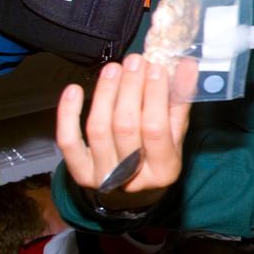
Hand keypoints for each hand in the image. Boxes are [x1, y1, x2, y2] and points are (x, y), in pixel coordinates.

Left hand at [56, 55, 195, 212]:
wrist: (132, 192)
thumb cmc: (156, 157)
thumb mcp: (176, 135)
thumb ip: (179, 102)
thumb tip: (185, 66)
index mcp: (163, 170)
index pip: (156, 129)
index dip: (155, 96)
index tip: (156, 69)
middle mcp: (132, 177)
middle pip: (125, 126)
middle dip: (130, 89)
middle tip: (135, 62)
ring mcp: (102, 176)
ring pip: (99, 128)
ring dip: (105, 93)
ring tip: (114, 69)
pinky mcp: (79, 171)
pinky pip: (69, 140)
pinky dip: (69, 113)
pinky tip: (75, 89)